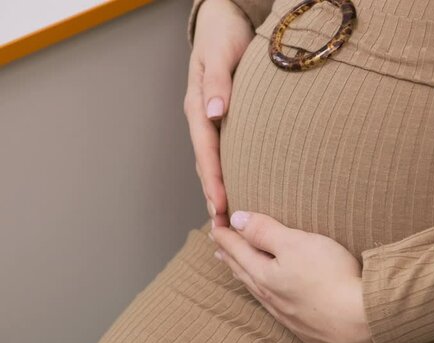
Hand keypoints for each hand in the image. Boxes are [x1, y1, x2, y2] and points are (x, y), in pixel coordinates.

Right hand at [184, 0, 252, 226]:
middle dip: (213, 196)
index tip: (221, 206)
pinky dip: (226, 173)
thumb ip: (216, 83)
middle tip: (224, 230)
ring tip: (227, 220)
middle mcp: (201, 117)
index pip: (205, 150)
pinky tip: (236, 188)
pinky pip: (221, 152)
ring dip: (218, 190)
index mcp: (198, 105)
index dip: (212, 180)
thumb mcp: (220, 54)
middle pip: (205, 164)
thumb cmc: (224, 35)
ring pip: (212, 162)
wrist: (226, 21)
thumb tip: (214, 113)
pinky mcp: (221, 119)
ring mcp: (209, 120)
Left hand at [210, 211, 378, 342]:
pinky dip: (265, 295)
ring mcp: (287, 313)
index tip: (215, 226)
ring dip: (243, 275)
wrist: (360, 320)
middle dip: (229, 255)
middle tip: (218, 246)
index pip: (239, 250)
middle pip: (244, 271)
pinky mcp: (304, 325)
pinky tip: (271, 297)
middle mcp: (271, 296)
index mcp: (264, 274)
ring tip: (235, 268)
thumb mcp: (295, 242)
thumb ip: (264, 231)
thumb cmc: (330, 277)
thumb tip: (237, 220)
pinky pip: (275, 307)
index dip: (226, 235)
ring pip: (257, 290)